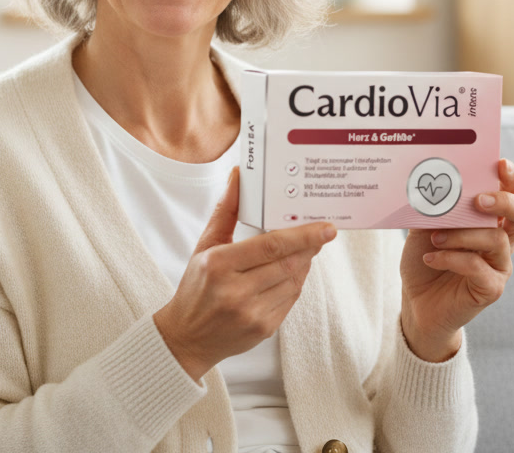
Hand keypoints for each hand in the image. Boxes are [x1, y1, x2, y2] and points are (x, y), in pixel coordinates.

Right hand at [153, 166, 337, 381]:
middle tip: (323, 232)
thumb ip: (226, 211)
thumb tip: (238, 176)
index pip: (271, 245)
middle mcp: (236, 291)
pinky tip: (293, 272)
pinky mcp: (264, 329)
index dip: (303, 235)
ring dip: (304, 264)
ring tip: (307, 250)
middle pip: (288, 263)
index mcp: (219, 265)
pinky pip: (290, 300)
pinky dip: (296, 283)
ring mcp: (252, 313)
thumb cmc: (196, 287)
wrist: (187, 338)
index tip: (326, 227)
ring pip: (293, 281)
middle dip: (310, 246)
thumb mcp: (205, 247)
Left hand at [398, 157, 513, 360]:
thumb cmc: (426, 258)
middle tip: (478, 200)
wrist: (417, 302)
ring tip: (435, 237)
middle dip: (505, 201)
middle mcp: (503, 240)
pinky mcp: (491, 288)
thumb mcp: (426, 227)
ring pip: (496, 240)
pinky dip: (451, 258)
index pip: (513, 192)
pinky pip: (479, 268)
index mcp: (491, 219)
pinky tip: (431, 258)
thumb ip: (436, 207)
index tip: (500, 163)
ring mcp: (500, 265)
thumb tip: (434, 183)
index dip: (512, 178)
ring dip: (462, 234)